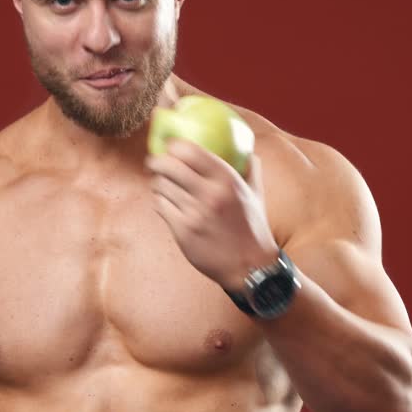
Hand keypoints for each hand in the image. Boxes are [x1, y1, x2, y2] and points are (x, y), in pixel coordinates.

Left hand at [145, 139, 279, 290]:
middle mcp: (209, 194)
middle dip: (156, 162)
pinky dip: (160, 202)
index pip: (190, 150)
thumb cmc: (253, 228)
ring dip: (158, 183)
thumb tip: (247, 150)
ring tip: (162, 184)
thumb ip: (250, 170)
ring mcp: (194, 213)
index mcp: (227, 180)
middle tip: (155, 162)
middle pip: (168, 166)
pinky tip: (166, 203)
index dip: (174, 145)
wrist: (249, 266)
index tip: (170, 146)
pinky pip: (160, 206)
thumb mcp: (255, 195)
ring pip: (161, 186)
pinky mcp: (182, 231)